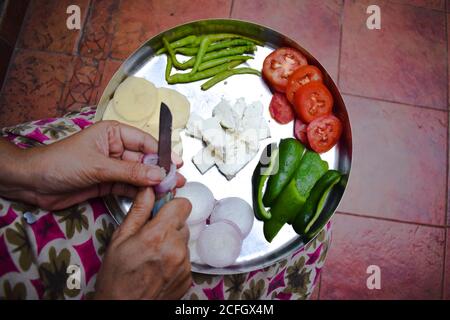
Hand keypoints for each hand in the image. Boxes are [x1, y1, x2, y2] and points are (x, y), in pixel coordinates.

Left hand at [0, 120, 184, 209]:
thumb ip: (131, 172)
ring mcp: (113, 167)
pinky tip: (154, 197)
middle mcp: (116, 148)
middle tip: (179, 182)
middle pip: (144, 159)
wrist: (33, 183)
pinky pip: (129, 186)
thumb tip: (160, 175)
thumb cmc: (63, 163)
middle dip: (160, 171)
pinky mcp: (108, 183)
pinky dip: (140, 192)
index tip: (177, 165)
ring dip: (153, 183)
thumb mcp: (99, 166)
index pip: (144, 142)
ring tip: (172, 191)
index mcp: (114, 133)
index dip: (162, 153)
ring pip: (139, 175)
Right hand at [94, 187, 191, 299]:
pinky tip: (159, 266)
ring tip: (153, 255)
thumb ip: (138, 211)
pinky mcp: (188, 276)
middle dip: (169, 225)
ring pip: (184, 240)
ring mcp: (184, 264)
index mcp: (159, 235)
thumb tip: (148, 190)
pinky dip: (175, 258)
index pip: (183, 205)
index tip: (163, 209)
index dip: (172, 205)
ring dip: (172, 242)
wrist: (122, 307)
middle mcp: (176, 248)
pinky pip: (186, 257)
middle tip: (151, 236)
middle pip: (183, 223)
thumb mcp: (120, 238)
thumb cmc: (117, 277)